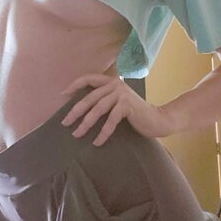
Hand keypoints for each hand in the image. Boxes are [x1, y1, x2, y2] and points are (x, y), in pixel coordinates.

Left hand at [60, 74, 175, 145]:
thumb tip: (81, 109)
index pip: (89, 78)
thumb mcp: (118, 102)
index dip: (75, 85)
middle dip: (75, 111)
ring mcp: (122, 94)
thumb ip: (104, 99)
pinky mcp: (128, 106)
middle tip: (65, 123)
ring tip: (77, 134)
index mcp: (112, 81)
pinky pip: (110, 121)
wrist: (158, 120)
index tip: (63, 95)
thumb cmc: (135, 114)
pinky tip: (96, 142)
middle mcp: (116, 84)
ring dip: (85, 124)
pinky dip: (102, 133)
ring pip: (98, 109)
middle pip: (90, 98)